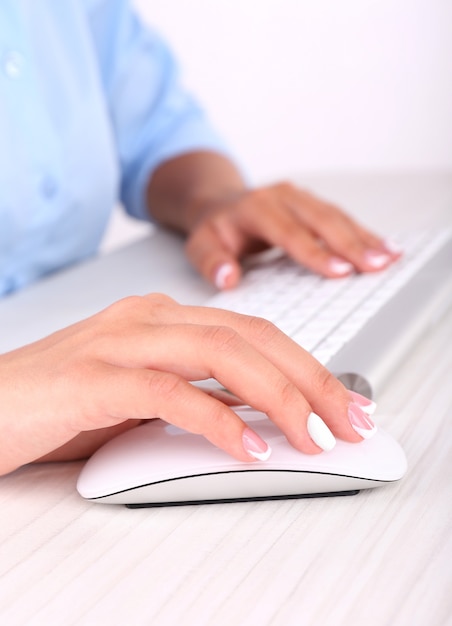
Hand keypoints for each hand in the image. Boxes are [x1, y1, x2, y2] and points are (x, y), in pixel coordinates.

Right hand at [0, 294, 374, 475]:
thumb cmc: (63, 402)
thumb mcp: (145, 395)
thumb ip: (197, 394)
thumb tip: (260, 414)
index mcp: (163, 318)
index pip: (254, 331)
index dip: (307, 364)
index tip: (343, 402)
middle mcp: (148, 319)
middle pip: (251, 337)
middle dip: (311, 378)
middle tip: (348, 419)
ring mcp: (121, 343)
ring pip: (221, 354)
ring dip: (279, 396)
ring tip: (314, 436)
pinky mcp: (94, 379)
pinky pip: (170, 393)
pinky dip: (217, 421)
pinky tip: (248, 448)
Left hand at [185, 182, 400, 288]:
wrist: (218, 204)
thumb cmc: (214, 229)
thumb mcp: (200, 245)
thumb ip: (211, 262)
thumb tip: (227, 278)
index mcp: (255, 207)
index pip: (289, 232)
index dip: (314, 252)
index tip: (339, 271)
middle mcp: (282, 196)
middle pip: (322, 219)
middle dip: (352, 244)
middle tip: (378, 265)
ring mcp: (300, 198)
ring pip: (337, 216)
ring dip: (365, 238)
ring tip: (391, 257)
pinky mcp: (312, 204)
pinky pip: (342, 218)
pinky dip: (364, 234)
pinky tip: (385, 247)